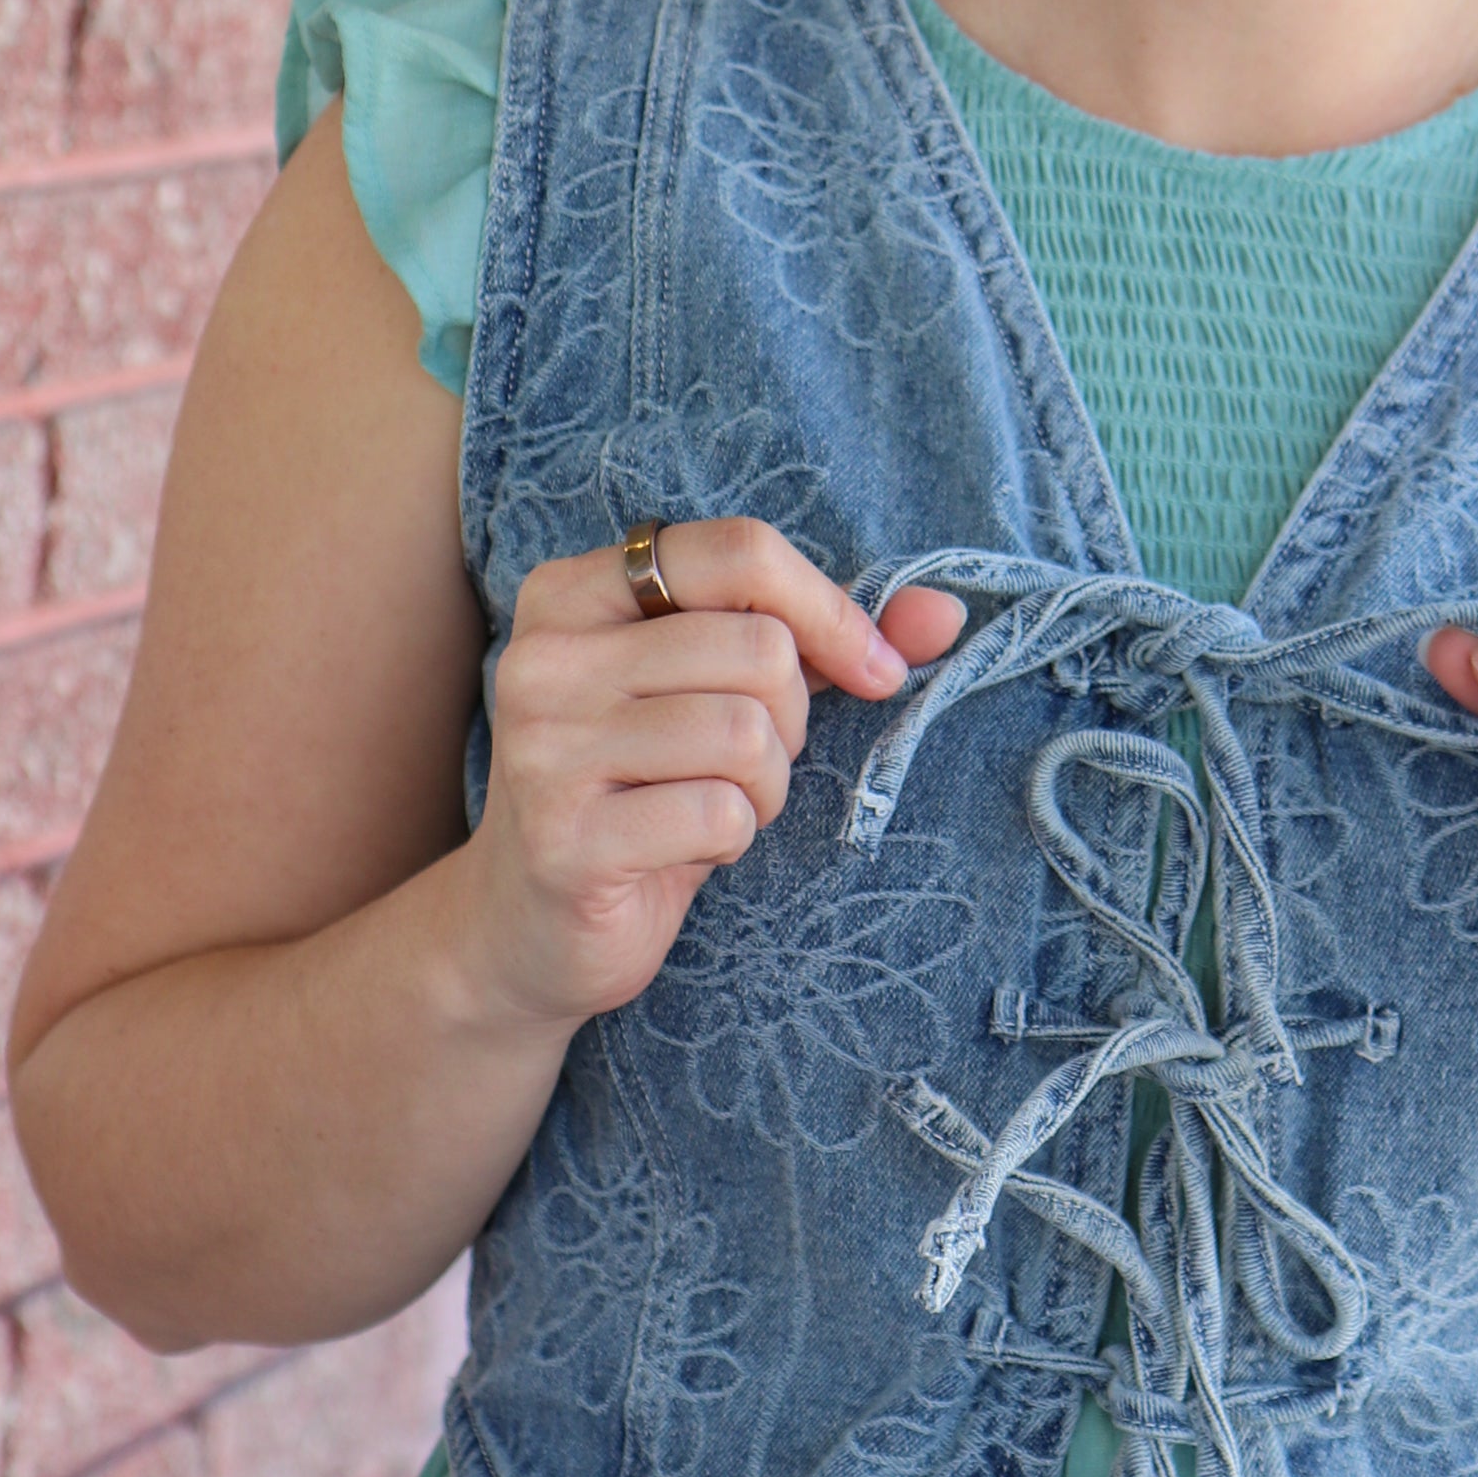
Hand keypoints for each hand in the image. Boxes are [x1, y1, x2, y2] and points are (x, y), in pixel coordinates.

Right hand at [452, 520, 963, 1041]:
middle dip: (791, 717)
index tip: (873, 670)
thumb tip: (945, 615)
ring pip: (746, 734)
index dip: (829, 610)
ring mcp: (545, 748)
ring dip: (766, 785)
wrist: (532, 924)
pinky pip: (720, 814)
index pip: (739, 551)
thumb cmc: (645, 788)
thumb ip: (826, 639)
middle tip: (747, 761)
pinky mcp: (565, 840)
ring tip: (716, 803)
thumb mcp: (726, 693)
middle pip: (757, 649)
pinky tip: (687, 848)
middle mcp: (545, 656)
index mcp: (575, 591)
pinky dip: (734, 838)